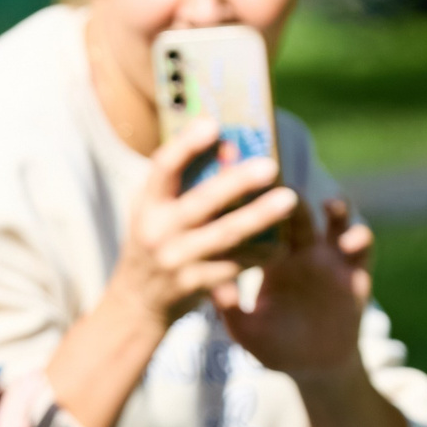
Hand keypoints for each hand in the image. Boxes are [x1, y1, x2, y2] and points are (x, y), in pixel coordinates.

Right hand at [45, 121, 299, 426]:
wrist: (137, 302)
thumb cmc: (154, 240)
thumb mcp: (154, 208)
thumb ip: (184, 180)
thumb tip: (230, 148)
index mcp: (147, 203)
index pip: (163, 167)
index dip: (187, 145)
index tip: (213, 124)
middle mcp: (158, 231)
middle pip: (201, 203)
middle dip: (236, 183)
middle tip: (270, 166)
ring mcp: (177, 260)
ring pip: (225, 236)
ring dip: (259, 217)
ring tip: (289, 199)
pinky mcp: (196, 284)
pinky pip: (235, 265)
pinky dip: (261, 253)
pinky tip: (284, 241)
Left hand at [214, 195, 371, 382]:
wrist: (316, 367)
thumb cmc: (274, 347)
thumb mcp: (248, 332)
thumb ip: (231, 312)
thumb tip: (210, 289)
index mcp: (270, 258)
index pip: (261, 223)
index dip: (255, 205)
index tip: (247, 191)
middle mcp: (301, 251)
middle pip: (297, 213)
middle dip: (293, 197)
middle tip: (287, 187)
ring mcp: (331, 259)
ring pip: (335, 222)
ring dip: (336, 208)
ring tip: (330, 206)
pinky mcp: (356, 274)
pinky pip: (363, 249)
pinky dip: (360, 239)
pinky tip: (351, 242)